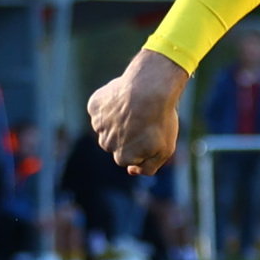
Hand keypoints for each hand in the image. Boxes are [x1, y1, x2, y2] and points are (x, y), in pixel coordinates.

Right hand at [89, 50, 187, 175]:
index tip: (150, 133)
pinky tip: (124, 99)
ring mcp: (98, 125)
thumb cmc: (160, 120)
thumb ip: (149, 167)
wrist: (149, 88)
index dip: (141, 145)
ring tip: (135, 108)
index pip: (129, 158)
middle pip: (115, 143)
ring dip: (119, 120)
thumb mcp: (165, 150)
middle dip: (128, 135)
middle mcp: (106, 145)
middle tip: (144, 120)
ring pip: (107, 126)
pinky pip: (101, 109)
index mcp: (122, 158)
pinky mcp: (94, 107)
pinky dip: (111, 105)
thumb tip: (132, 171)